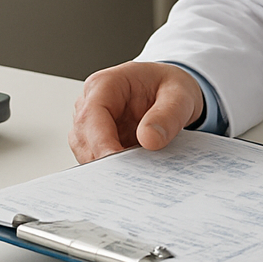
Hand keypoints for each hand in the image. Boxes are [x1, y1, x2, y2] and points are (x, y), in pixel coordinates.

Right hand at [69, 61, 204, 162]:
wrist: (171, 94)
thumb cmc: (170, 87)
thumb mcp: (179, 95)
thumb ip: (168, 115)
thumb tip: (149, 139)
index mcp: (106, 84)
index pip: (91, 115)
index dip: (100, 142)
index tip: (117, 163)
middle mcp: (92, 103)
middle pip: (83, 138)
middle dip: (103, 160)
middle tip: (130, 177)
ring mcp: (92, 124)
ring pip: (86, 153)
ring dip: (108, 166)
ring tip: (137, 173)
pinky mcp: (98, 142)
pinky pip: (97, 160)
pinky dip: (113, 169)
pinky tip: (133, 172)